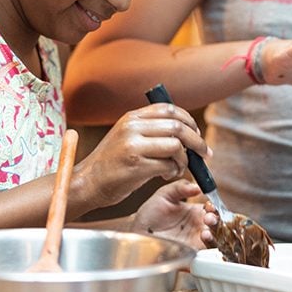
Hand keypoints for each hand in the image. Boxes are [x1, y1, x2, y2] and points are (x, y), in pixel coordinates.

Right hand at [74, 103, 208, 208]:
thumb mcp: (126, 136)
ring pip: (176, 145)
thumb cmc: (111, 163)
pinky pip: (168, 165)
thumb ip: (149, 129)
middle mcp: (132, 128)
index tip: (196, 134)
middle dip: (197, 141)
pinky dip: (174, 171)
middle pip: (177, 126)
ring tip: (179, 168)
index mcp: (132, 118)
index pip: (169, 109)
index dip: (189, 120)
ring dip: (185, 159)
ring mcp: (133, 146)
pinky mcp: (136, 166)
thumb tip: (185, 131)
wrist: (87, 182)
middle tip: (204, 153)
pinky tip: (166, 175)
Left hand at [132, 179, 217, 248]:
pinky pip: (204, 255)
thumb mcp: (165, 194)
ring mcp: (194, 241)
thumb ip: (180, 188)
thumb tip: (197, 187)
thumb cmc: (150, 212)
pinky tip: (200, 244)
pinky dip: (206, 251)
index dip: (214, 209)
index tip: (210, 207)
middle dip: (216, 222)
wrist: (137, 231)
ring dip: (213, 237)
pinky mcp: (189, 254)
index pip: (212, 210)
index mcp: (195, 212)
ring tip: (205, 233)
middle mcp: (198, 227)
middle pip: (216, 226)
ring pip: (213, 241)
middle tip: (208, 220)